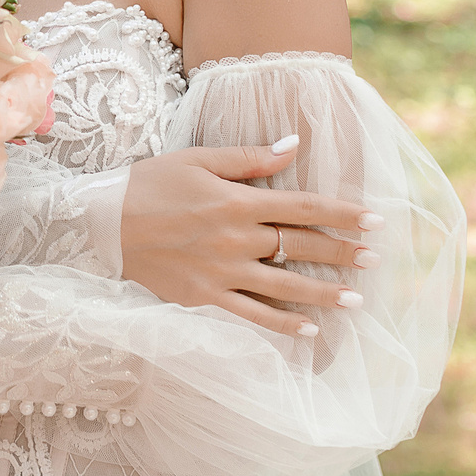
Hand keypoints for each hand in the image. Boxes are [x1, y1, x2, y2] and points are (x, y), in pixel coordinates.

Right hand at [121, 140, 377, 335]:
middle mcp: (236, 239)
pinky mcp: (205, 298)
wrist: (101, 224)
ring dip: (324, 292)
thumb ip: (249, 157)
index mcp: (237, 201)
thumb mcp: (198, 159)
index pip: (303, 206)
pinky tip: (309, 330)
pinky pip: (252, 315)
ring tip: (356, 299)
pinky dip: (282, 324)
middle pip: (301, 246)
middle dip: (342, 252)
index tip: (375, 219)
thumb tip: (295, 146)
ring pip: (285, 286)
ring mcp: (222, 273)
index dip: (342, 212)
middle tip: (375, 259)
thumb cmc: (149, 184)